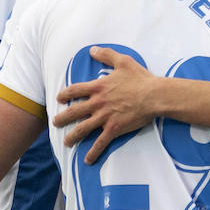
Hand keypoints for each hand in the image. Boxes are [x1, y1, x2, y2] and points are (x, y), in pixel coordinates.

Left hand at [53, 46, 159, 162]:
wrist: (154, 96)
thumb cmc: (140, 78)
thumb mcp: (123, 61)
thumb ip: (106, 54)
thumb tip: (92, 49)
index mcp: (98, 87)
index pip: (75, 90)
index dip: (65, 94)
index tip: (59, 98)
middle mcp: (97, 103)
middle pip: (73, 112)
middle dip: (62, 118)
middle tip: (55, 123)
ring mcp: (104, 117)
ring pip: (82, 129)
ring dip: (72, 137)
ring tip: (66, 143)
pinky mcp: (114, 129)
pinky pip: (100, 143)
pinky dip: (93, 152)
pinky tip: (87, 160)